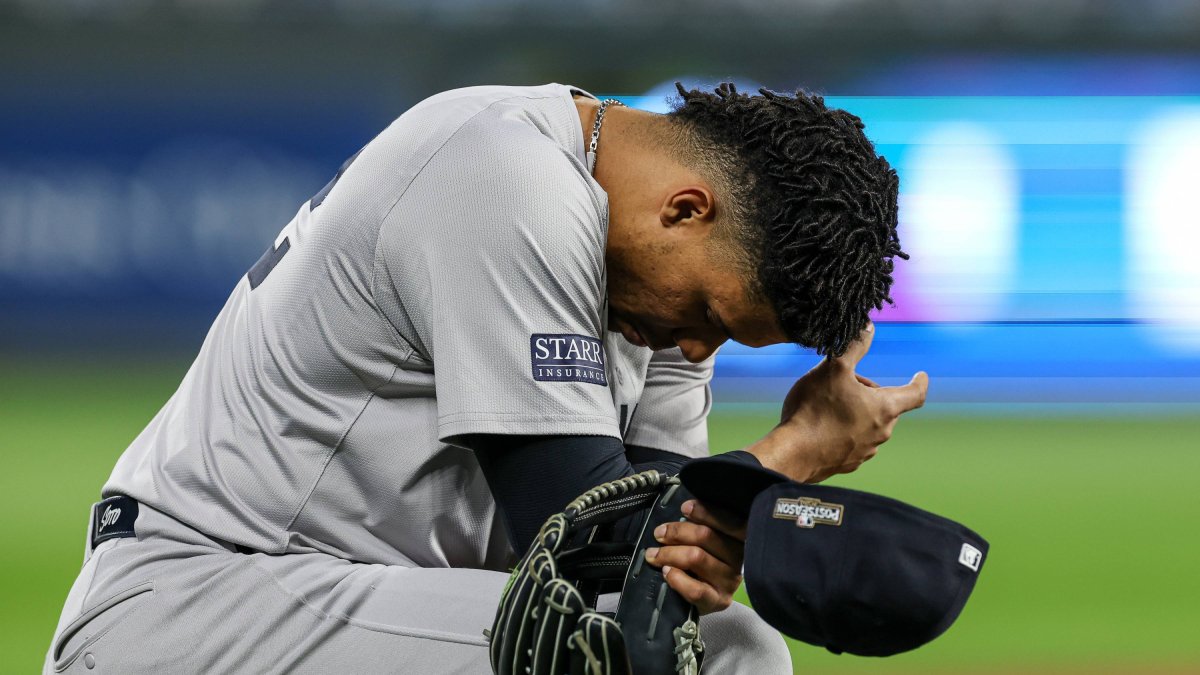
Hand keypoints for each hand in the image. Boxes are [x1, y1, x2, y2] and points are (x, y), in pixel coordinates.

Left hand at [643, 499, 744, 614]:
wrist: (706, 599)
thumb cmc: (704, 562)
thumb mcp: (707, 541)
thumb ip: (701, 526)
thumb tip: (683, 510)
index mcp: (740, 538)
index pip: (728, 521)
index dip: (705, 512)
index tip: (685, 507)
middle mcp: (739, 558)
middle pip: (706, 536)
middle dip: (677, 532)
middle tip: (659, 533)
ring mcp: (730, 581)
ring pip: (696, 558)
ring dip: (669, 553)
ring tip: (652, 554)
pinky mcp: (718, 601)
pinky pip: (695, 589)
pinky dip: (676, 578)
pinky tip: (666, 572)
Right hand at [752, 322, 927, 482]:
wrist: (793, 453)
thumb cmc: (815, 409)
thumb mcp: (833, 368)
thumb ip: (854, 346)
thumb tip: (868, 327)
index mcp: (884, 408)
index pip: (914, 394)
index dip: (919, 382)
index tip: (921, 376)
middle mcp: (881, 432)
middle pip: (884, 406)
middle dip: (869, 392)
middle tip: (841, 383)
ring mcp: (865, 451)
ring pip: (868, 424)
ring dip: (856, 412)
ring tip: (827, 405)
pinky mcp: (848, 463)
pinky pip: (852, 442)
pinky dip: (843, 431)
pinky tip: (821, 426)